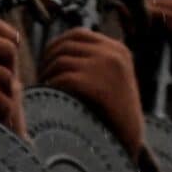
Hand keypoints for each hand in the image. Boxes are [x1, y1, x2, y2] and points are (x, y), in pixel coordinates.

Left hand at [36, 29, 143, 158]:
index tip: (47, 61)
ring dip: (47, 74)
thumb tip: (59, 49)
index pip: (78, 34)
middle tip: (41, 76)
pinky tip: (50, 95)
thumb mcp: (111, 77)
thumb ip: (94, 60)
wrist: (130, 137)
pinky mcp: (97, 85)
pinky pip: (63, 78)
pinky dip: (52, 85)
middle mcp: (113, 53)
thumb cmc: (114, 111)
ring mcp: (106, 68)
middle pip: (66, 45)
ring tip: (44, 87)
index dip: (57, 44)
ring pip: (61, 61)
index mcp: (117, 49)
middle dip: (48, 59)